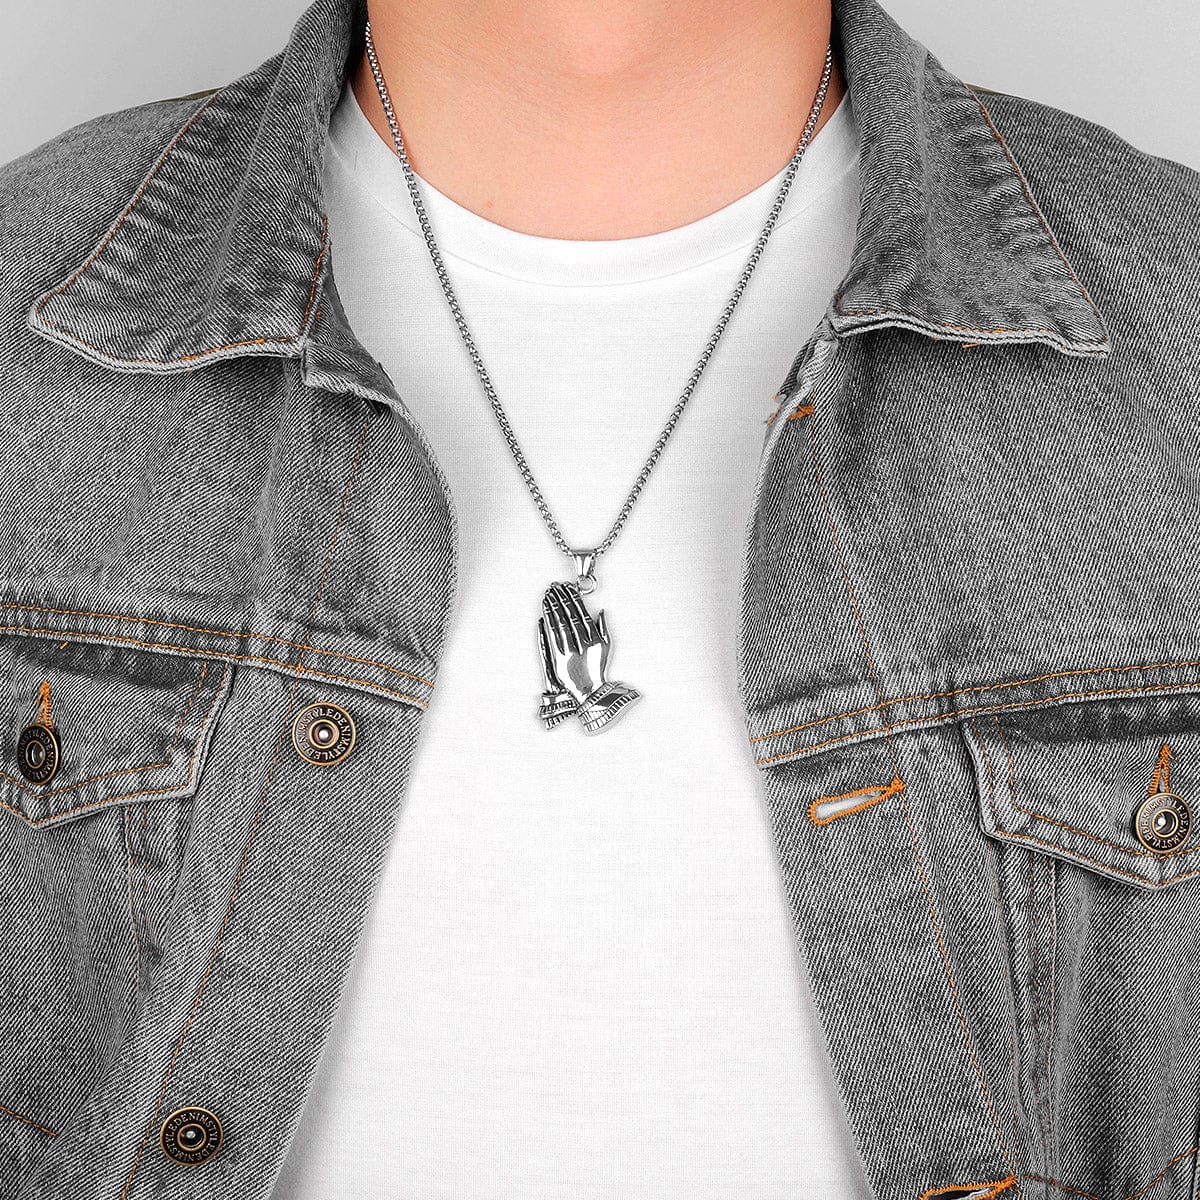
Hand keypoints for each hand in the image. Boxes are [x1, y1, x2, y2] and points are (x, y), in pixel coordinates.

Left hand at [539, 581, 639, 733]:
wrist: (589, 691)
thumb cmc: (597, 668)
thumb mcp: (606, 647)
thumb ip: (603, 628)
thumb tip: (601, 611)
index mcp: (594, 639)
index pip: (581, 613)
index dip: (573, 599)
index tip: (567, 587)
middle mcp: (582, 644)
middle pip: (569, 616)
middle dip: (561, 599)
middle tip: (555, 586)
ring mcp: (569, 652)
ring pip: (559, 625)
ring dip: (552, 608)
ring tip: (547, 595)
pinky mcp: (558, 660)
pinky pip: (551, 639)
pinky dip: (547, 625)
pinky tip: (543, 614)